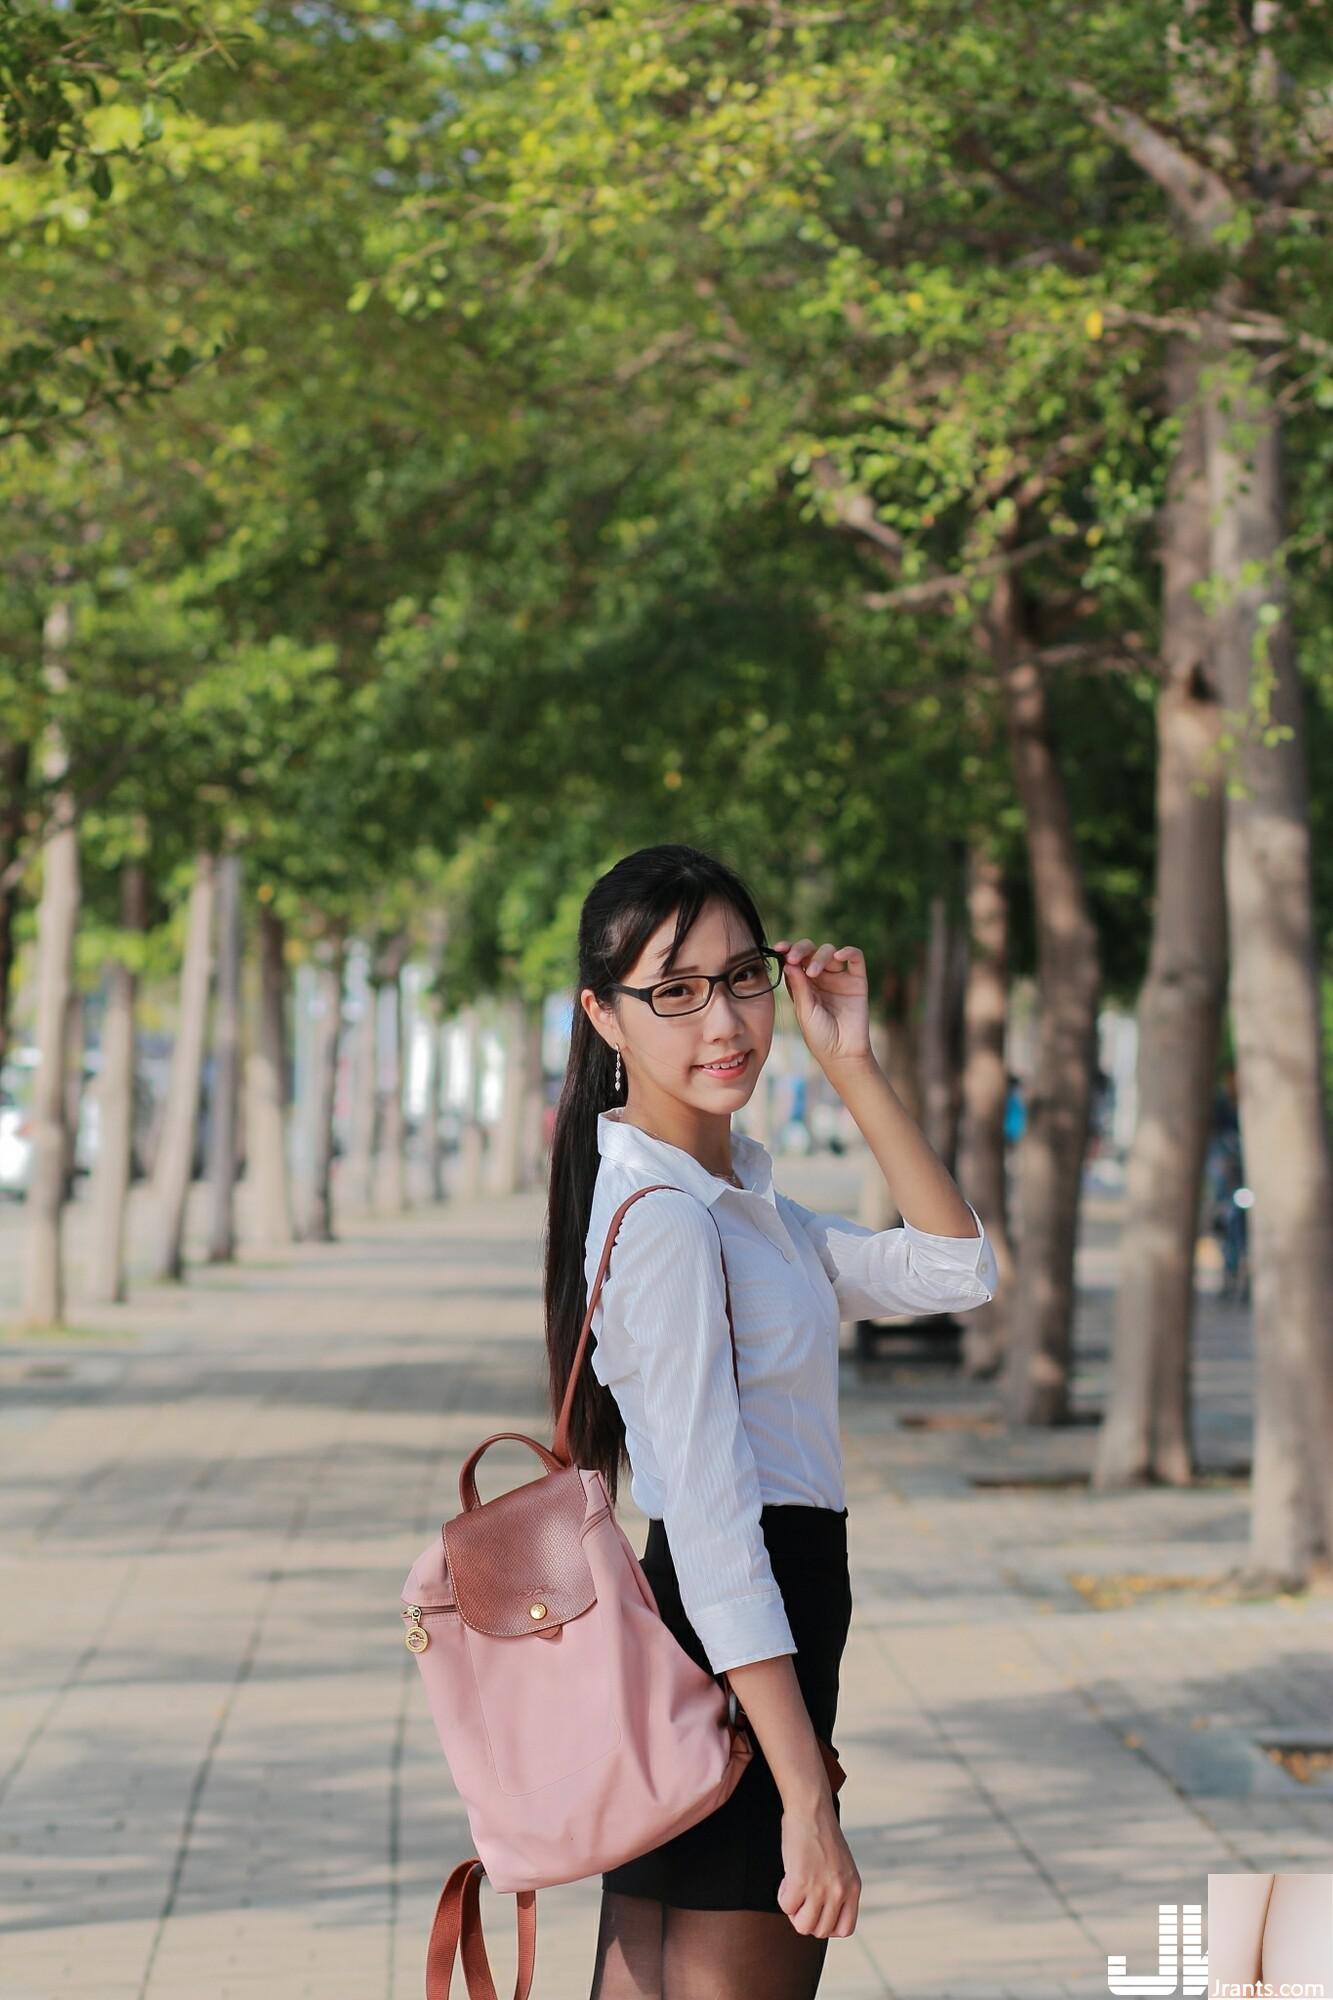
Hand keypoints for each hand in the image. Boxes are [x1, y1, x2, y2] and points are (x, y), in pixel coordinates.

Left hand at [773, 938, 871, 1071]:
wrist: (843, 1053)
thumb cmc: (819, 1036)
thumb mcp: (804, 1011)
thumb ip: (798, 986)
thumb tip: (788, 962)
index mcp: (802, 984)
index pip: (794, 960)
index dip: (786, 950)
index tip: (779, 949)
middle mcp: (820, 977)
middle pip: (810, 951)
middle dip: (800, 949)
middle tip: (794, 958)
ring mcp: (839, 978)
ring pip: (830, 952)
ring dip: (819, 956)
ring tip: (813, 972)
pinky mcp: (857, 981)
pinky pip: (855, 958)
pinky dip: (848, 951)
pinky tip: (839, 956)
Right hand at [777, 1795, 860, 1937]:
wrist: (811, 1808)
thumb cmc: (821, 1833)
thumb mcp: (841, 1866)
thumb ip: (838, 1889)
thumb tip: (822, 1915)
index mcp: (853, 1888)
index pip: (845, 1929)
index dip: (827, 1925)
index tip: (817, 1911)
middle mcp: (840, 1891)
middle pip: (820, 1931)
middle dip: (806, 1918)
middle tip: (801, 1897)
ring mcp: (821, 1888)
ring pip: (803, 1926)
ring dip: (794, 1912)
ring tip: (793, 1890)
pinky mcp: (801, 1881)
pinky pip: (786, 1907)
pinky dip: (782, 1896)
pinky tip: (786, 1880)